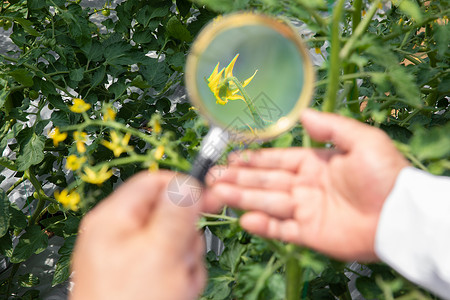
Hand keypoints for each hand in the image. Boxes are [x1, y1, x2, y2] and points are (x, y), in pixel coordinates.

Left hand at [70, 171, 204, 299]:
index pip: (153, 182)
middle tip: (182, 257)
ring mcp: (132, 257)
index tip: (209, 198)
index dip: (183, 187)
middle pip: (169, 214)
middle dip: (186, 236)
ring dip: (186, 260)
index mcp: (114, 219)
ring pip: (176, 241)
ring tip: (177, 283)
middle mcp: (121, 235)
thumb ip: (176, 214)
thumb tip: (188, 182)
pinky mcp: (142, 275)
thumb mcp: (159, 254)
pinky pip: (173, 263)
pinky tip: (175, 292)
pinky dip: (181, 277)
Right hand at [204, 109, 408, 260]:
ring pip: (266, 203)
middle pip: (264, 182)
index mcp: (314, 163)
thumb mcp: (363, 140)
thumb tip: (304, 113)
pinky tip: (244, 220)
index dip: (252, 159)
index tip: (230, 157)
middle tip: (212, 177)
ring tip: (215, 194)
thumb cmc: (385, 175)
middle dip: (237, 178)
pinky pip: (281, 230)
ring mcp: (305, 210)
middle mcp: (305, 186)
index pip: (275, 160)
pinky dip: (263, 226)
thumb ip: (331, 127)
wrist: (399, 215)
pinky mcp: (309, 233)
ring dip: (240, 198)